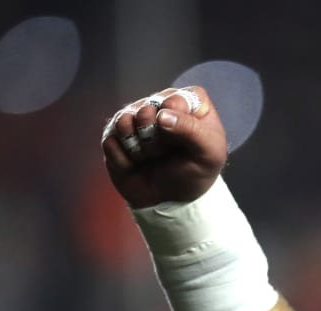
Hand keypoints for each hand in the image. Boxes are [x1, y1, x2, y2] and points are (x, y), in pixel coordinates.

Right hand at [101, 86, 226, 208]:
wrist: (171, 200)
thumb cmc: (195, 173)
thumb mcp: (210, 155)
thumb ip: (194, 130)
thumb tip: (161, 115)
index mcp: (188, 101)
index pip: (174, 102)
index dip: (177, 127)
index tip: (185, 144)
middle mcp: (158, 102)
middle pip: (146, 112)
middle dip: (156, 141)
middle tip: (166, 153)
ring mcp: (133, 116)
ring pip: (123, 123)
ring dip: (139, 150)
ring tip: (151, 157)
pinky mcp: (114, 133)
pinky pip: (110, 142)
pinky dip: (124, 161)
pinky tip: (136, 163)